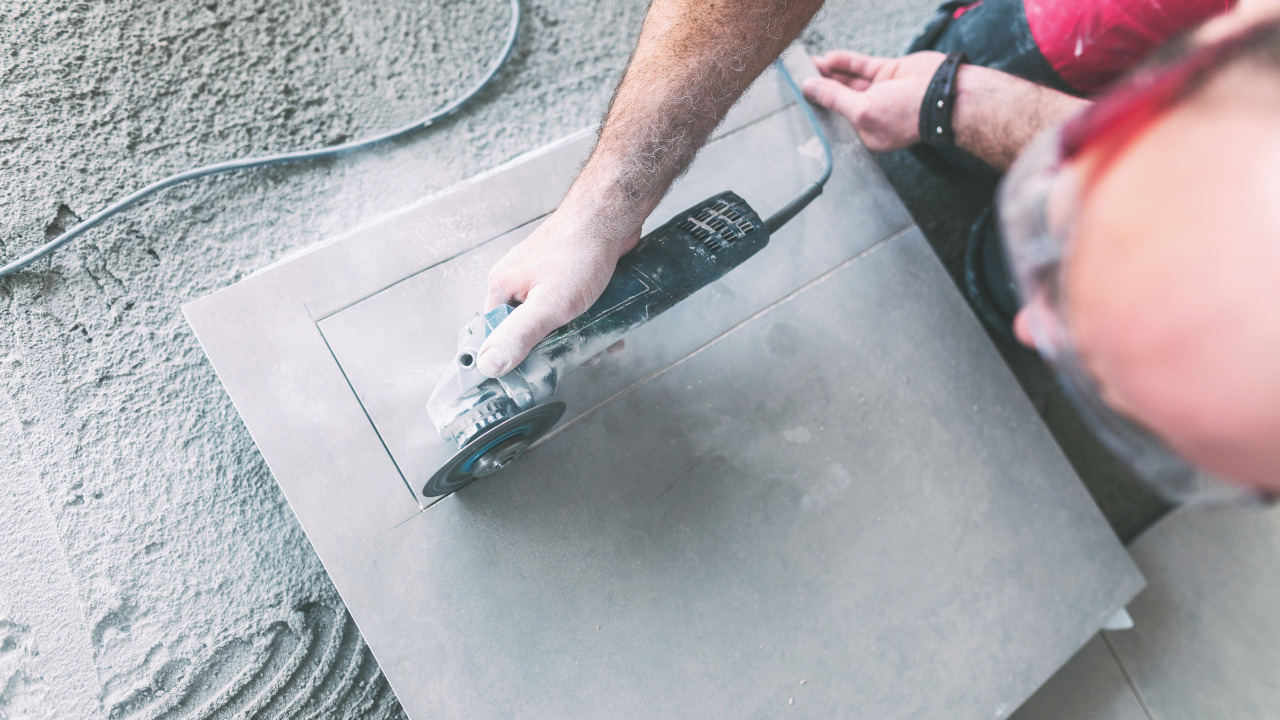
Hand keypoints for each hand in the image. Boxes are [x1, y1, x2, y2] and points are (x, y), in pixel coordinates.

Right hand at [476, 201, 639, 376]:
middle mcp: (518, 280)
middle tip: (575, 355)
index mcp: (503, 286)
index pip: (495, 334)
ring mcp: (542, 276)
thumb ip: (519, 335)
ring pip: (552, 319)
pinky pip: (570, 306)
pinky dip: (586, 318)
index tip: (532, 371)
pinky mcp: (565, 274)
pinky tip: (603, 322)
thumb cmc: (580, 251)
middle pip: (525, 329)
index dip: (512, 356)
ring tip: (597, 340)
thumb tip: (488, 364)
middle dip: (552, 346)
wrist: (611, 216)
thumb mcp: (549, 304)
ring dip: (574, 334)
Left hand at [802, 50, 946, 152]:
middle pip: (841, 98)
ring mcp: (882, 92)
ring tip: (810, 63)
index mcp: (867, 133)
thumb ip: (834, 98)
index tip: (801, 96)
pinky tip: (829, 57)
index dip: (819, 107)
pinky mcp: (890, 73)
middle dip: (822, 86)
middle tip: (802, 75)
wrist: (946, 94)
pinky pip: (863, 66)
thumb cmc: (908, 115)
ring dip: (831, 72)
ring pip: (850, 80)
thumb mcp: (862, 111)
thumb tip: (810, 88)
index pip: (836, 120)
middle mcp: (874, 113)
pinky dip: (846, 62)